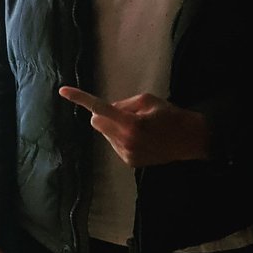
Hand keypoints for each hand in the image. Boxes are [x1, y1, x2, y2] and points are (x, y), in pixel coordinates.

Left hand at [58, 86, 209, 167]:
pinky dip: (120, 138)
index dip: (80, 98)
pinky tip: (140, 139)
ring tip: (139, 128)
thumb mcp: (147, 100)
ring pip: (105, 133)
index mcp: (131, 123)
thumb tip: (105, 111)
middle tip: (126, 114)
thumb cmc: (169, 115)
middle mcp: (126, 141)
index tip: (62, 90)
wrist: (190, 140)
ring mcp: (126, 154)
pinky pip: (114, 143)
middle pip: (97, 121)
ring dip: (114, 127)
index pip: (99, 108)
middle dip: (104, 115)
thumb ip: (123, 103)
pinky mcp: (129, 162)